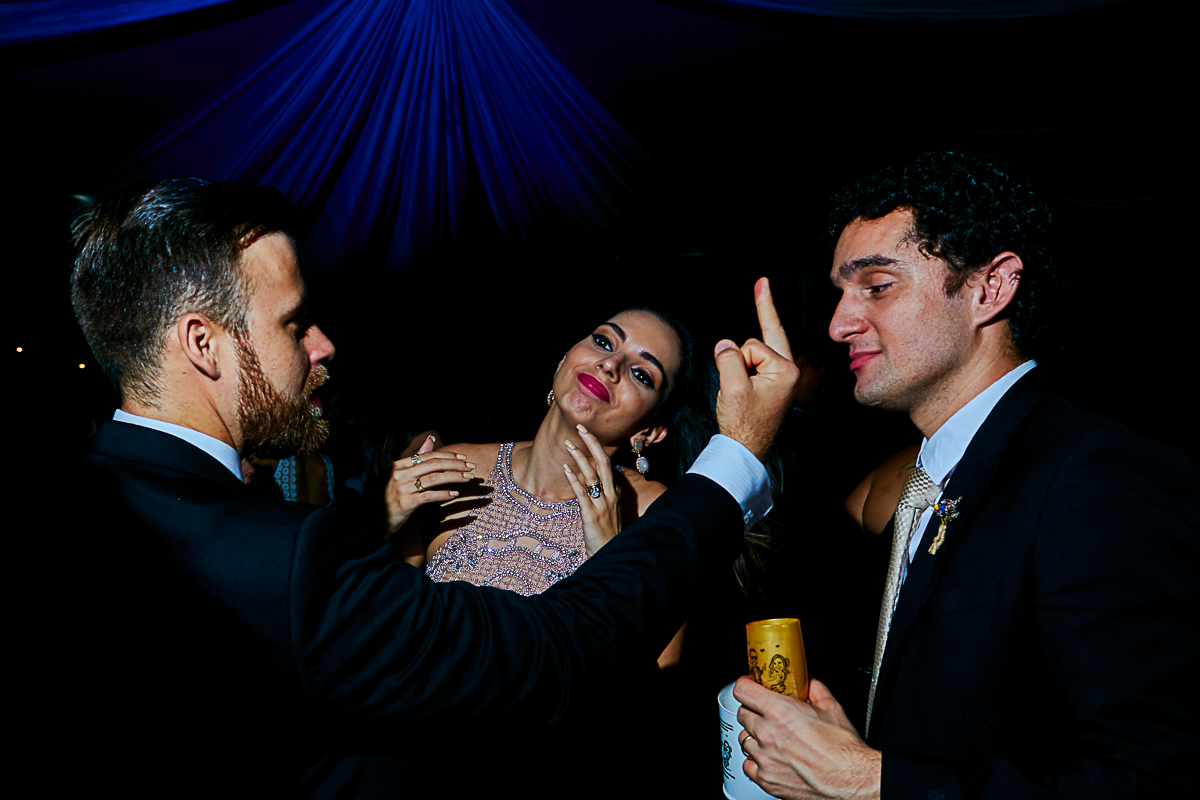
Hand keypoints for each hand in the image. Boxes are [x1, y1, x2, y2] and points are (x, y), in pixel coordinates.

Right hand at [385, 435, 475, 532]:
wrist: (376, 519)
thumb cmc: (392, 496)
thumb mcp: (403, 475)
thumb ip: (417, 459)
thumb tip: (431, 440)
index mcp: (400, 464)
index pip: (428, 456)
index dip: (447, 456)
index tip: (463, 458)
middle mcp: (400, 473)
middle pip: (433, 465)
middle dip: (455, 465)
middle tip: (471, 467)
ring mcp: (402, 488)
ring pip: (434, 479)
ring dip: (454, 477)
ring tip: (468, 478)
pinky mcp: (405, 503)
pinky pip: (428, 496)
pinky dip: (443, 494)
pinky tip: (455, 494)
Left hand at [561, 424, 620, 554]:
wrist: (612, 555)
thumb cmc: (608, 535)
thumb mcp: (609, 511)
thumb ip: (602, 494)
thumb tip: (591, 479)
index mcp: (615, 493)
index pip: (608, 465)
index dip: (598, 448)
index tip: (587, 434)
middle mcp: (611, 495)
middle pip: (604, 463)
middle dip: (593, 443)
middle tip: (581, 427)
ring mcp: (602, 505)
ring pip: (593, 475)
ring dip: (580, 457)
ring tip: (569, 443)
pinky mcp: (591, 515)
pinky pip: (582, 493)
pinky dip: (574, 479)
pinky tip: (565, 468)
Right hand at [714, 278, 798, 458]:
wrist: (744, 450)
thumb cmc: (743, 423)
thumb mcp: (731, 387)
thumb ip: (727, 358)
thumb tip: (724, 344)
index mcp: (785, 371)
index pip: (753, 346)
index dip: (737, 359)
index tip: (758, 293)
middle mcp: (787, 371)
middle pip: (766, 336)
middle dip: (764, 310)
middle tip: (763, 283)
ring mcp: (780, 378)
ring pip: (751, 353)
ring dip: (739, 366)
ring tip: (737, 396)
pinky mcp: (771, 384)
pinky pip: (751, 364)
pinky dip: (740, 369)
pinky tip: (736, 385)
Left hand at [735, 677, 880, 799]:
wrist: (849, 780)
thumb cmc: (842, 749)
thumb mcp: (831, 708)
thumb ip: (815, 690)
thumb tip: (810, 683)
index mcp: (779, 712)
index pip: (742, 690)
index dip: (746, 686)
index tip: (750, 687)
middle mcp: (767, 734)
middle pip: (742, 714)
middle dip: (752, 710)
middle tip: (766, 713)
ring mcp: (764, 758)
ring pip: (744, 739)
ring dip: (754, 736)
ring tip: (772, 738)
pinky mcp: (766, 779)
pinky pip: (749, 765)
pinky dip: (756, 761)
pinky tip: (771, 758)